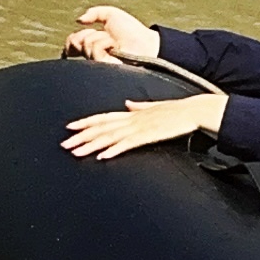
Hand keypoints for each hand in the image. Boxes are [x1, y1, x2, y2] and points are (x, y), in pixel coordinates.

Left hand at [62, 94, 226, 159]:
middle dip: (81, 136)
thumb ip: (139, 107)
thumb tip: (127, 103)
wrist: (195, 110)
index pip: (103, 117)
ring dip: (92, 145)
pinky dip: (114, 149)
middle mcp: (132, 118)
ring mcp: (140, 127)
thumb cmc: (178, 111)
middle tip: (64, 145)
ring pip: (110, 137)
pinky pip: (128, 144)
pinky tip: (103, 156)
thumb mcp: (155, 107)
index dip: (85, 121)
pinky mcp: (149, 135)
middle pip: (102, 128)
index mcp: (132, 113)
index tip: (69, 127)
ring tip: (77, 153)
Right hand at [65, 5, 157, 61]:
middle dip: (87, 34)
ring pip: (85, 44)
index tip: (88, 31)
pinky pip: (94, 50)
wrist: (148, 43)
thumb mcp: (111, 15)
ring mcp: (97, 62)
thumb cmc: (132, 31)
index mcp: (92, 44)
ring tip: (114, 42)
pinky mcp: (102, 67)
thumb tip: (78, 20)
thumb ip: (95, 13)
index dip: (74, 37)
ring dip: (101, 38)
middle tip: (106, 37)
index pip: (72, 42)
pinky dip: (104, 43)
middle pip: (74, 43)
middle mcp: (92, 55)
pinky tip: (114, 47)